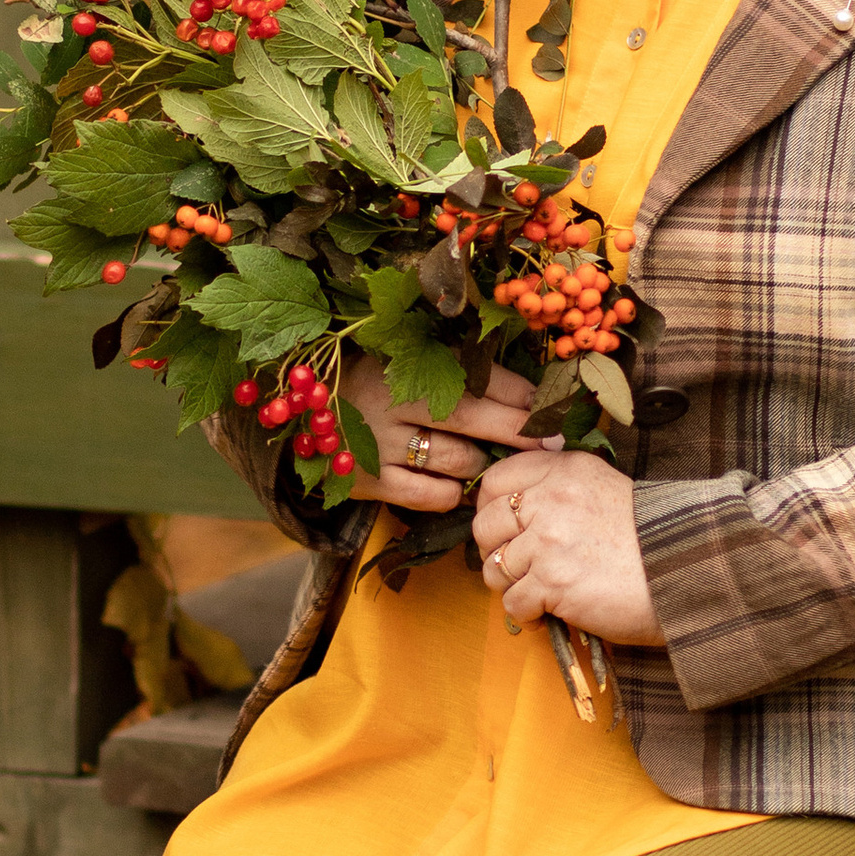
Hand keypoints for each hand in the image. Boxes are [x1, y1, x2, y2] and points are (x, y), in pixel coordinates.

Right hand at [336, 353, 539, 510]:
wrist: (300, 409)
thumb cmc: (371, 380)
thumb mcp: (404, 359)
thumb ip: (453, 368)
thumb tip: (524, 392)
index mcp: (403, 361)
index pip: (475, 377)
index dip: (519, 393)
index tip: (550, 405)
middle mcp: (391, 401)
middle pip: (472, 417)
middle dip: (519, 430)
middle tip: (554, 441)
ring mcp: (379, 444)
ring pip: (458, 460)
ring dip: (482, 463)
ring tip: (487, 460)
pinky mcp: (368, 481)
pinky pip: (432, 496)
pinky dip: (453, 493)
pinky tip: (455, 484)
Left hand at [472, 444, 662, 642]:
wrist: (687, 575)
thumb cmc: (649, 540)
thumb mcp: (604, 490)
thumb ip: (559, 489)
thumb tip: (506, 505)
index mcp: (566, 471)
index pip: (496, 480)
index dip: (491, 509)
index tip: (506, 529)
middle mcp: (553, 499)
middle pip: (485, 525)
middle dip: (495, 552)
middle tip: (521, 568)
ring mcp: (551, 541)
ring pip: (494, 568)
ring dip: (512, 587)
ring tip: (540, 593)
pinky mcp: (554, 583)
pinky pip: (513, 603)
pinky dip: (527, 615)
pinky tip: (550, 613)